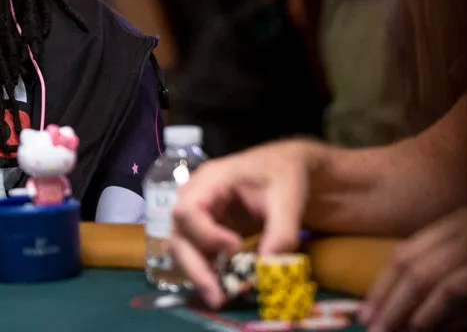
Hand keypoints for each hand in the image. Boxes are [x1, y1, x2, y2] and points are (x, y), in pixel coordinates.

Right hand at [170, 141, 312, 307]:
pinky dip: (208, 272)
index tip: (236, 248)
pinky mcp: (206, 230)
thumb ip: (282, 232)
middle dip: (194, 266)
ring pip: (182, 247)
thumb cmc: (282, 175)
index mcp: (211, 180)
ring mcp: (199, 215)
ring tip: (218, 298)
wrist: (283, 168)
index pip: (189, 209)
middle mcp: (195, 197)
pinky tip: (224, 289)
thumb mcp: (288, 198)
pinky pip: (198, 253)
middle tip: (216, 295)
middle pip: (178, 233)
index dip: (205, 234)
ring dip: (197, 273)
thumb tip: (269, 268)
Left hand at [361, 207, 466, 331]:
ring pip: (450, 291)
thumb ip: (427, 265)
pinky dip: (456, 326)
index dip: (383, 287)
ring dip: (424, 319)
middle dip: (397, 307)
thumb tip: (382, 303)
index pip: (406, 256)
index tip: (366, 313)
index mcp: (456, 223)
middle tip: (379, 330)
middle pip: (423, 273)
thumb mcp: (460, 249)